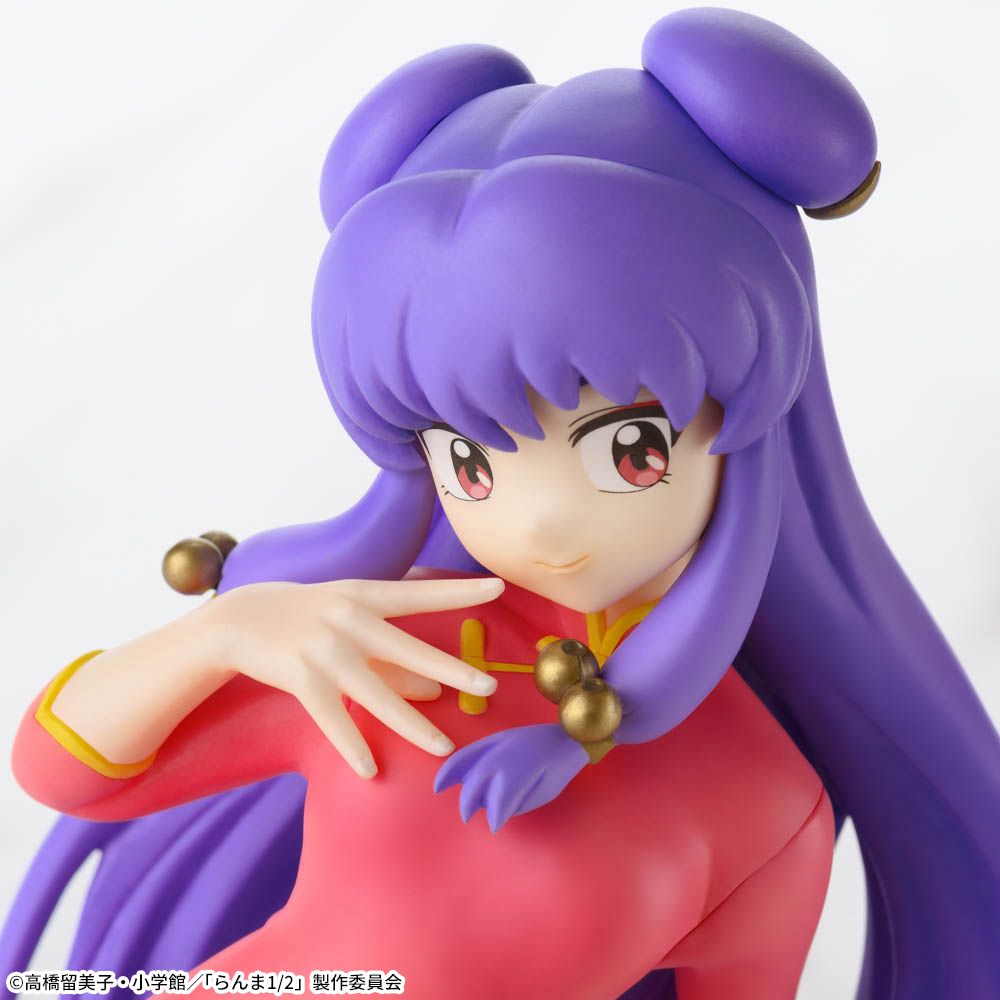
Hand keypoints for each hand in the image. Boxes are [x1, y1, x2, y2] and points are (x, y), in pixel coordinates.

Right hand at [204, 576, 503, 778]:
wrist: (240, 619)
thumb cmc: (309, 616)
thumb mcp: (350, 622)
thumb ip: (392, 654)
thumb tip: (435, 691)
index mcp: (363, 596)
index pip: (420, 594)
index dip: (459, 591)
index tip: (498, 586)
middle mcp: (349, 620)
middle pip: (409, 649)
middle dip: (451, 669)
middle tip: (488, 686)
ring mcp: (324, 650)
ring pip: (377, 696)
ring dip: (412, 726)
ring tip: (443, 748)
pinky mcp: (301, 679)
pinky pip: (333, 720)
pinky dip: (352, 746)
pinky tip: (370, 770)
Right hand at [433, 723, 588, 831]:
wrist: (568, 736)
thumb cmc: (561, 768)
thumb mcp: (546, 790)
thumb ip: (520, 801)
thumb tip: (498, 809)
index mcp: (524, 766)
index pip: (503, 793)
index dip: (497, 812)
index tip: (494, 827)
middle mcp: (507, 751)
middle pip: (480, 776)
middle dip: (470, 798)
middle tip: (468, 817)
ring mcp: (499, 741)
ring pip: (470, 758)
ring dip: (453, 775)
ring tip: (440, 789)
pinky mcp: (496, 738)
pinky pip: (471, 749)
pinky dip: (456, 760)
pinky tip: (446, 772)